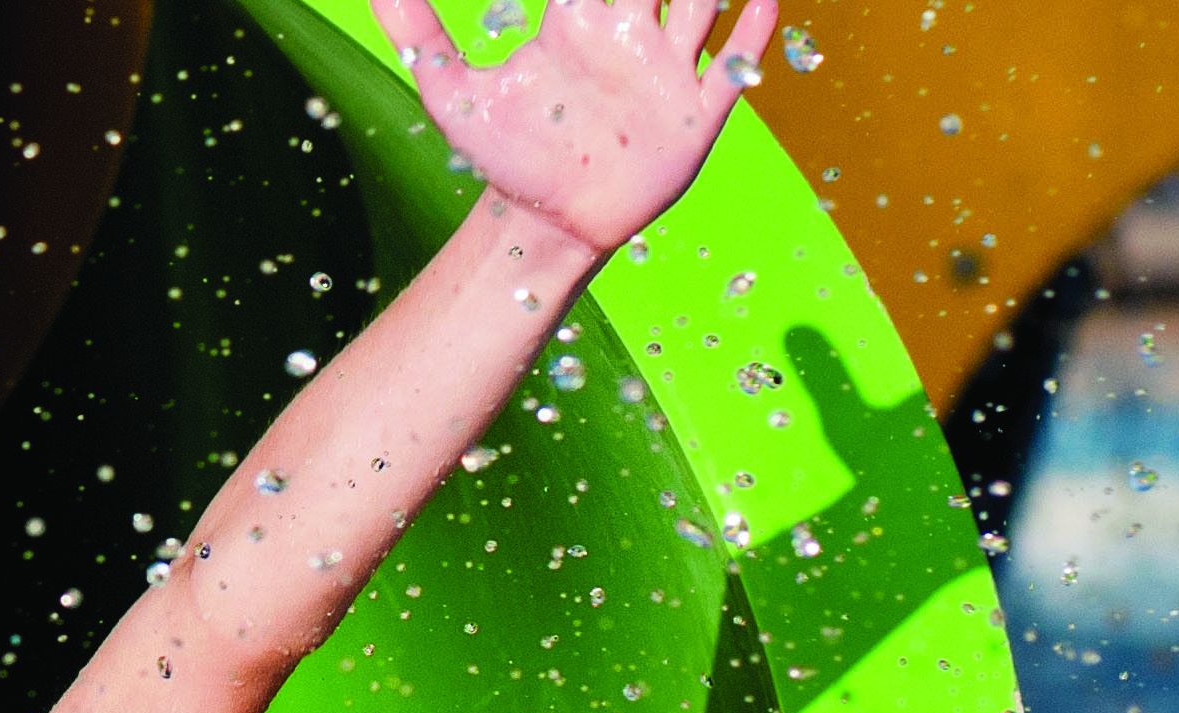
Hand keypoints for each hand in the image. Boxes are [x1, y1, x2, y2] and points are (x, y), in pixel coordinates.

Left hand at [362, 0, 774, 261]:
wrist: (545, 224)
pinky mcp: (696, 114)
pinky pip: (736, 63)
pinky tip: (761, 0)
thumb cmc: (502, 156)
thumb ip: (417, 35)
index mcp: (581, 17)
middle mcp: (631, 33)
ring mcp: (668, 70)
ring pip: (706, 2)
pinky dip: (753, 31)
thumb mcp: (452, 95)